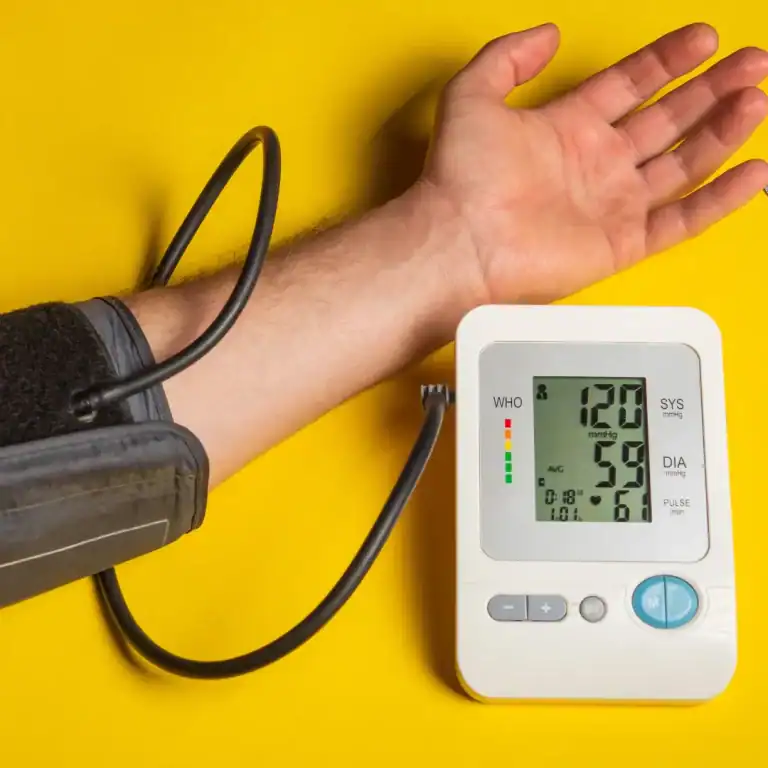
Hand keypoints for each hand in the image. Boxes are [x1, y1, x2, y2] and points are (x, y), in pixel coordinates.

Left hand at [421, 23, 767, 304]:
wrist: (459, 241)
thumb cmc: (460, 176)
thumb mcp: (473, 94)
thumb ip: (508, 56)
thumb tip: (547, 33)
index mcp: (567, 128)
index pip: (630, 85)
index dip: (667, 61)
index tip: (703, 36)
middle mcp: (594, 165)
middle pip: (666, 120)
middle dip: (711, 90)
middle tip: (752, 61)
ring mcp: (610, 205)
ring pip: (681, 165)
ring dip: (722, 133)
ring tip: (756, 100)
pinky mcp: (621, 244)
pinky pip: (681, 220)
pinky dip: (719, 200)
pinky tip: (754, 172)